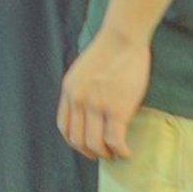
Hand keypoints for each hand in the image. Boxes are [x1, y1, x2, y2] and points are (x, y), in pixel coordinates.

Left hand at [58, 28, 150, 161]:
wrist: (123, 37)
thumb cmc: (109, 51)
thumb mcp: (84, 71)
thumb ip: (82, 91)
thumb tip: (90, 115)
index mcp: (69, 90)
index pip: (64, 127)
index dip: (76, 142)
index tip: (89, 146)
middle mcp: (78, 99)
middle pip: (77, 140)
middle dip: (92, 152)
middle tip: (106, 152)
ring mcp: (96, 104)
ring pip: (95, 145)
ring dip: (107, 154)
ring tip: (118, 152)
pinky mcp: (116, 108)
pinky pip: (115, 141)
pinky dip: (122, 151)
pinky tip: (128, 151)